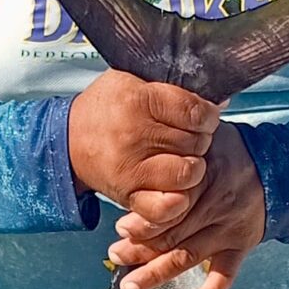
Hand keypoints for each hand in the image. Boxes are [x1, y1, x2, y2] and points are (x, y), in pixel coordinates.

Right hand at [68, 71, 218, 210]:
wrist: (68, 140)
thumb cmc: (108, 107)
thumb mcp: (134, 80)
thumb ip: (174, 87)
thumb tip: (219, 102)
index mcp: (138, 100)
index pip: (195, 112)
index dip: (208, 116)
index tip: (203, 117)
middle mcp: (134, 135)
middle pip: (195, 143)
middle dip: (200, 140)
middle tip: (187, 138)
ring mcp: (130, 168)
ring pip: (187, 174)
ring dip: (192, 169)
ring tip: (182, 160)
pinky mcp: (127, 195)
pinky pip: (164, 208)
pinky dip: (176, 202)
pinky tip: (175, 190)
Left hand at [109, 125, 266, 288]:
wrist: (278, 170)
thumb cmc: (230, 153)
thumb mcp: (205, 139)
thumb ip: (176, 148)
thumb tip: (134, 157)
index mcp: (204, 177)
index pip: (168, 204)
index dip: (142, 220)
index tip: (120, 229)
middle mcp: (216, 204)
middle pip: (171, 233)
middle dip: (140, 248)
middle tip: (115, 255)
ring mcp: (229, 229)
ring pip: (188, 256)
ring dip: (156, 273)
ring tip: (130, 286)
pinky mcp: (240, 246)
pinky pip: (225, 275)